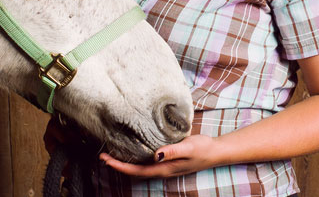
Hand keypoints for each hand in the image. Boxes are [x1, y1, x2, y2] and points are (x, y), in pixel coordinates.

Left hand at [99, 135, 219, 177]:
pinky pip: (147, 164)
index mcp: (165, 168)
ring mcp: (165, 167)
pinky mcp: (168, 162)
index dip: (120, 166)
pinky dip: (136, 160)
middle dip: (118, 165)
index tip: (106, 160)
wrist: (215, 151)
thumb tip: (155, 154)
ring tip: (113, 154)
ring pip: (140, 168)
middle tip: (103, 156)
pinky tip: (133, 151)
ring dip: (126, 163)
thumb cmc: (203, 148)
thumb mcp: (188, 147)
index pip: (137, 170)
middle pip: (135, 171)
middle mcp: (163, 170)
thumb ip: (172, 151)